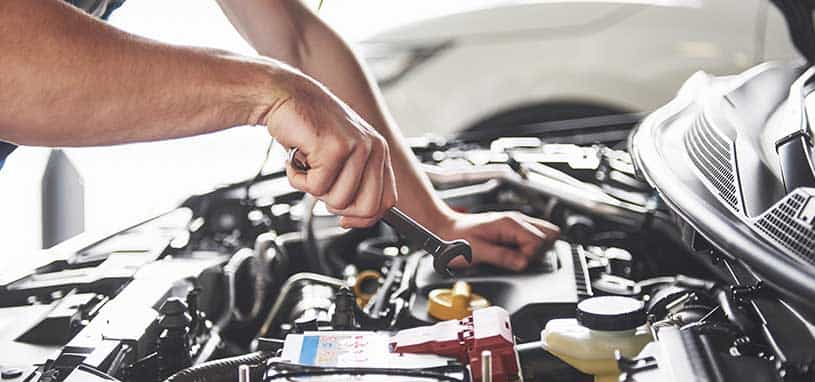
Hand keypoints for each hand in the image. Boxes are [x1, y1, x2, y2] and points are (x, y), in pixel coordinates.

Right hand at [265, 73, 396, 227]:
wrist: (285, 97)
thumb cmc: (309, 128)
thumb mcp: (341, 156)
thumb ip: (354, 183)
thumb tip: (352, 219)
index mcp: (379, 152)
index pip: (387, 202)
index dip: (364, 217)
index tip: (344, 219)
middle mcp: (373, 148)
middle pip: (366, 208)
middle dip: (337, 207)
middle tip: (320, 185)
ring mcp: (357, 147)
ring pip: (338, 201)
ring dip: (313, 189)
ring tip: (307, 165)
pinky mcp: (334, 148)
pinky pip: (316, 187)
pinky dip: (298, 178)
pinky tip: (296, 157)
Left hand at [436, 211, 559, 270]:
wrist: (444, 230)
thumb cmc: (455, 239)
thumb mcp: (476, 252)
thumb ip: (501, 257)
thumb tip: (523, 264)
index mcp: (509, 224)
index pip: (539, 241)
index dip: (530, 256)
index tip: (516, 263)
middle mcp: (516, 221)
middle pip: (549, 235)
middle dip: (538, 252)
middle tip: (519, 260)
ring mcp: (515, 224)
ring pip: (544, 235)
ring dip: (536, 250)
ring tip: (516, 257)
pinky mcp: (512, 230)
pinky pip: (533, 237)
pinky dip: (530, 248)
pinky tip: (515, 254)